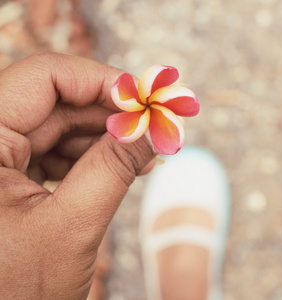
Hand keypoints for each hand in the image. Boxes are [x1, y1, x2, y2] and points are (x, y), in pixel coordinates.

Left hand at [0, 52, 155, 298]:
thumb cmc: (15, 292)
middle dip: (111, 112)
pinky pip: (54, 150)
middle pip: (54, 101)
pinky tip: (124, 164)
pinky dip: (91, 155)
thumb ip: (116, 166)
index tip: (146, 99)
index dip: (101, 81)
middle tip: (157, 124)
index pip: (42, 78)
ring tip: (146, 150)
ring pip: (58, 125)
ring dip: (106, 135)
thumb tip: (157, 125)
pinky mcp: (6, 177)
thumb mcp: (72, 226)